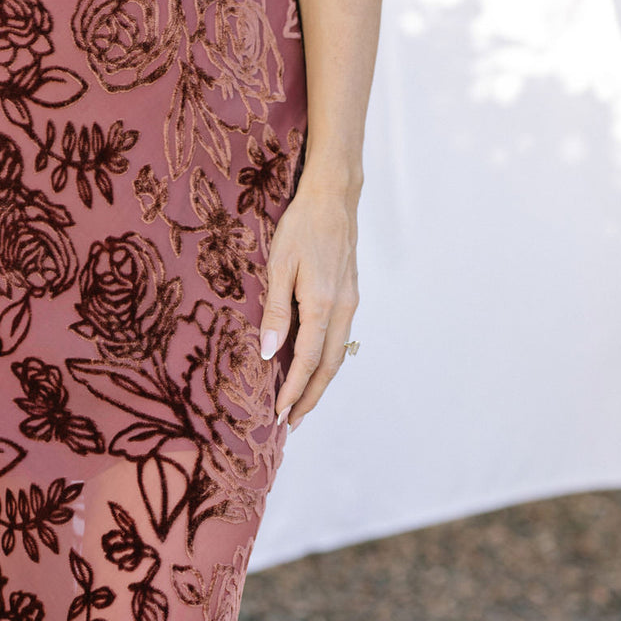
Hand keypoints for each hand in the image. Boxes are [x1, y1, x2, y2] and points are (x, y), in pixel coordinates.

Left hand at [257, 164, 359, 429]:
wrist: (333, 197)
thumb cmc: (301, 226)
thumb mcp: (279, 266)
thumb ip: (276, 312)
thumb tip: (270, 354)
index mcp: (322, 305)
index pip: (308, 361)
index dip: (294, 391)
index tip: (280, 414)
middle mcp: (342, 309)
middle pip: (329, 367)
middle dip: (310, 398)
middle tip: (291, 423)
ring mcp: (349, 303)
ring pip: (337, 355)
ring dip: (319, 383)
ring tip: (300, 404)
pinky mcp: (349, 296)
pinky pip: (338, 338)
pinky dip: (325, 361)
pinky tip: (310, 367)